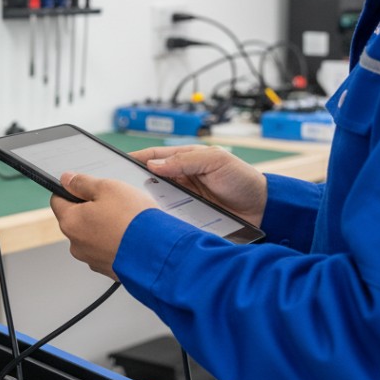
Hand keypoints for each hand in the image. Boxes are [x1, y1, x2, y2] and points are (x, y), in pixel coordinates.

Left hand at [50, 171, 157, 278]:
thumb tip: (66, 179)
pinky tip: (130, 235)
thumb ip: (82, 182)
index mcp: (70, 222)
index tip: (84, 187)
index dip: (70, 190)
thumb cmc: (134, 220)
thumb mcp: (108, 187)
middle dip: (91, 208)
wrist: (159, 253)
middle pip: (76, 218)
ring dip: (104, 226)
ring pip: (92, 235)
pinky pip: (107, 249)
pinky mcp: (108, 269)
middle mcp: (76, 244)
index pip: (57, 200)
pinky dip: (115, 241)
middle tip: (113, 202)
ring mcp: (92, 259)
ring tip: (126, 220)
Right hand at [131, 145, 267, 225]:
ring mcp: (184, 198)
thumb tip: (153, 164)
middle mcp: (181, 178)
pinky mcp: (188, 216)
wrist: (264, 210)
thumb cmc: (243, 180)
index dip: (134, 159)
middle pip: (150, 179)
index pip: (153, 156)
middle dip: (134, 183)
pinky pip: (169, 216)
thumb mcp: (216, 161)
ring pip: (156, 199)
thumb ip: (186, 160)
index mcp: (185, 160)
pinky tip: (152, 223)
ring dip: (146, 203)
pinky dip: (160, 218)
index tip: (115, 164)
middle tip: (118, 190)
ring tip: (131, 208)